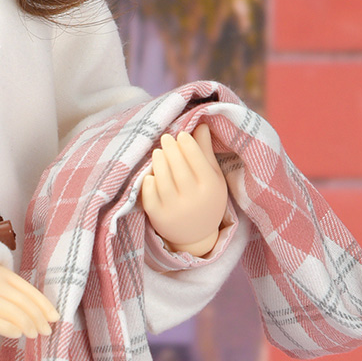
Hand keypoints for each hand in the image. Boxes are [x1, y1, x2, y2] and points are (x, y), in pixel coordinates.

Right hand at [0, 264, 58, 338]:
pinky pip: (1, 324)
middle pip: (26, 304)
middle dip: (40, 319)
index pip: (29, 289)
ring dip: (29, 326)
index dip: (44, 305)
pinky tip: (17, 334)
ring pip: (17, 314)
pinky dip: (13, 330)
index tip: (54, 316)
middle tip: (47, 331)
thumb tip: (19, 300)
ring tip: (34, 335)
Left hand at [139, 124, 226, 256]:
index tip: (180, 135)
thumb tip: (201, 125)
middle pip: (178, 168)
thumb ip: (205, 151)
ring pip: (162, 179)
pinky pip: (149, 193)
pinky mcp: (158, 216)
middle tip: (165, 138)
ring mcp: (175, 209)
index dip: (187, 144)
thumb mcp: (212, 177)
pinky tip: (152, 174)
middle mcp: (193, 199)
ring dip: (158, 161)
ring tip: (158, 152)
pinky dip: (149, 181)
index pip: (196, 160)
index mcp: (210, 188)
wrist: (196, 235)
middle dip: (170, 149)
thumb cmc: (205, 198)